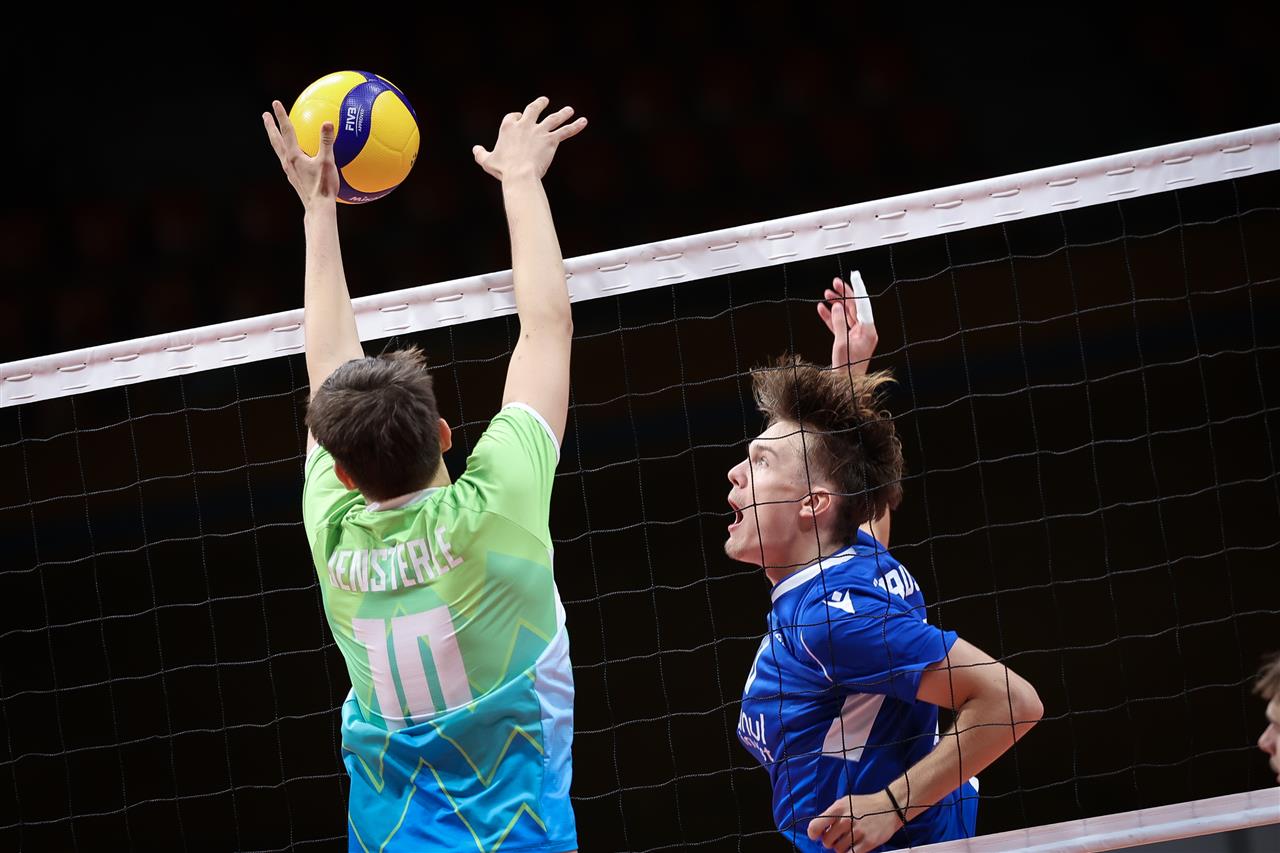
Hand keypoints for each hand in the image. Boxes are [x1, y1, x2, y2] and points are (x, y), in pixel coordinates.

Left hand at [262, 100, 339, 209]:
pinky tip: (295, 154)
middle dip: (270, 127)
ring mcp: (290, 171)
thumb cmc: (323, 187)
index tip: (275, 103)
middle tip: (265, 115)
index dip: (281, 116)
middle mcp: (288, 162)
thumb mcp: (327, 163)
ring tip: (274, 133)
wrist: (318, 209)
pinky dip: (287, 151)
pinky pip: (288, 160)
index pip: (286, 131)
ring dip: (276, 139)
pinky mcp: (294, 178)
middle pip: (276, 140)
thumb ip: (327, 142)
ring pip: (279, 150)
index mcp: (294, 156)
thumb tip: (327, 122)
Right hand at [472, 96, 586, 181]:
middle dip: (539, 104)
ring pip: (553, 119)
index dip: (515, 117)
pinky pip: (566, 131)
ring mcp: (539, 132)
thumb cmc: (503, 169)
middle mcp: (525, 125)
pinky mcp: (551, 140)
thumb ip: (480, 154)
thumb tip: (475, 149)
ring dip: (562, 114)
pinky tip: (584, 122)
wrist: (520, 174)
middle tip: (545, 101)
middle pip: (533, 109)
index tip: (517, 119)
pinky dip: (575, 126)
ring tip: (569, 110)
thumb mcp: (487, 162)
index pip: (513, 116)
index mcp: (508, 127)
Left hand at [806, 791, 902, 852]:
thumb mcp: (845, 802)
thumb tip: (819, 830)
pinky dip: (849, 852)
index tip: (816, 836)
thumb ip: (831, 815)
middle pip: (827, 841)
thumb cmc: (865, 805)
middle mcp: (846, 819)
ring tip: (847, 841)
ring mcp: (857, 831)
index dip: (813, 833)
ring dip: (840, 848)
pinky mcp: (868, 842)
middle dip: (829, 842)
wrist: (890, 806)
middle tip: (836, 838)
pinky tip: (853, 847)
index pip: (816, 825)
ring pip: (838, 849)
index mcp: (838, 808)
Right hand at [818, 275, 877, 374]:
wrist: (845, 386)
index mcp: (868, 331)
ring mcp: (857, 336)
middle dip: (844, 295)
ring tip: (826, 294)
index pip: (863, 305)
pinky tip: (822, 309)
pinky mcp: (849, 341)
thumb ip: (839, 323)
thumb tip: (838, 306)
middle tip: (834, 283)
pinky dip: (831, 317)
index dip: (857, 289)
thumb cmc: (846, 369)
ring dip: (836, 304)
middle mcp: (865, 332)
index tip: (853, 276)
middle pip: (854, 308)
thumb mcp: (841, 343)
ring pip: (846, 315)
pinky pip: (840, 325)